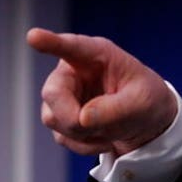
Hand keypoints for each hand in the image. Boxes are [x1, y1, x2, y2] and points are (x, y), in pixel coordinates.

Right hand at [27, 28, 176, 156]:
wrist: (148, 123)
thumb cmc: (146, 100)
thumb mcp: (142, 103)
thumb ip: (116, 109)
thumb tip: (82, 119)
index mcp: (97, 54)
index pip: (71, 46)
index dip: (51, 42)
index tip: (34, 37)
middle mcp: (74, 71)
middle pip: (52, 93)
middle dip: (71, 117)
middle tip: (93, 128)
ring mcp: (65, 94)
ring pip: (53, 118)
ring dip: (82, 134)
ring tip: (110, 131)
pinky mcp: (62, 117)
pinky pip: (62, 136)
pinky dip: (84, 145)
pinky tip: (104, 139)